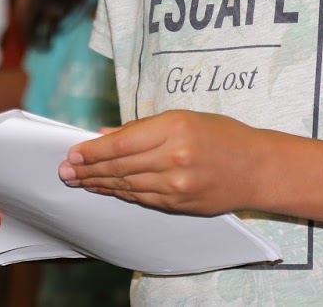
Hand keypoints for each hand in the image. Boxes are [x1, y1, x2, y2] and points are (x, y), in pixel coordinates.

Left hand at [58, 110, 262, 215]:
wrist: (257, 168)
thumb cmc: (223, 135)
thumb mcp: (186, 118)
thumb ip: (144, 127)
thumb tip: (106, 134)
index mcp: (175, 128)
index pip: (122, 142)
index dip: (93, 150)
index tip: (73, 152)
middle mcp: (173, 157)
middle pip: (119, 166)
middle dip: (88, 169)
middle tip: (65, 171)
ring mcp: (176, 185)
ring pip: (126, 185)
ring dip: (98, 184)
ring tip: (78, 181)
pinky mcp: (178, 204)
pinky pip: (141, 199)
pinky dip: (120, 194)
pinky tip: (105, 190)